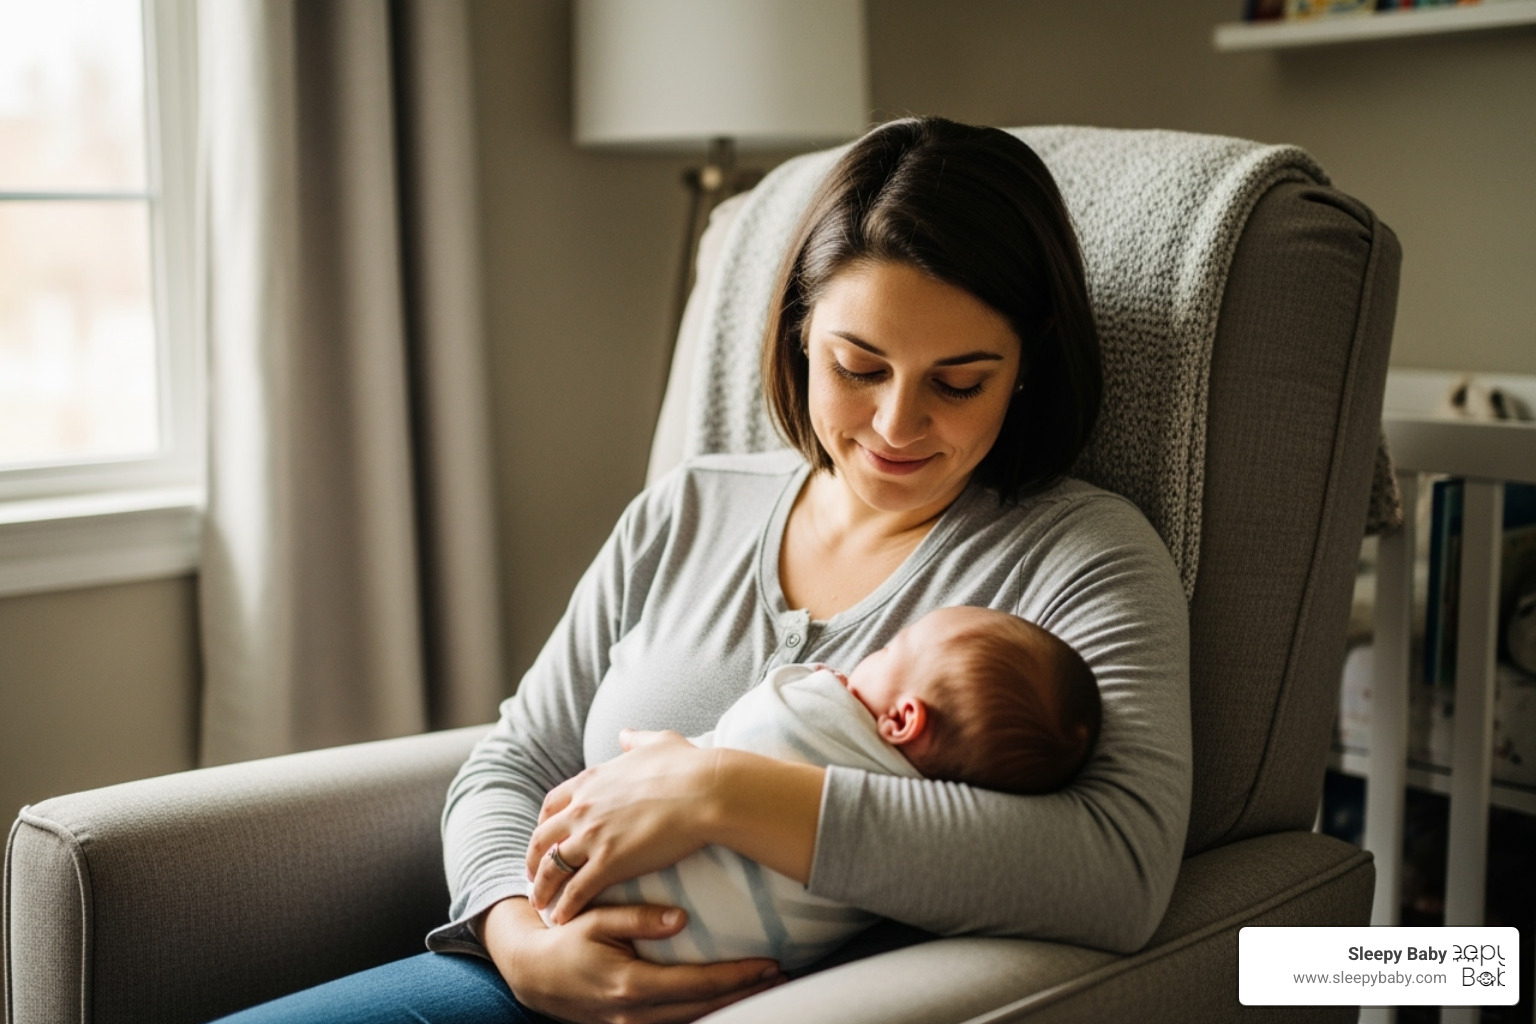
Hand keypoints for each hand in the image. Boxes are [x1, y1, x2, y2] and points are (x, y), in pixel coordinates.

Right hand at [483, 897, 782, 1023]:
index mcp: (631, 984)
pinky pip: (677, 1023)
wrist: (532, 974)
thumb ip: (639, 917)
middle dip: (746, 993)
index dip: (737, 976)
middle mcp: (636, 1013)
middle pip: (705, 1008)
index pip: (698, 984)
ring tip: (765, 987)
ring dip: (731, 1005)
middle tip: (782, 976)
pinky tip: (728, 999)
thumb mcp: (596, 919)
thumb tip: (682, 918)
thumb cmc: (565, 939)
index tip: (769, 963)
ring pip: (694, 1021)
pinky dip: (706, 1012)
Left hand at [527, 729, 713, 923]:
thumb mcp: (657, 742)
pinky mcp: (609, 862)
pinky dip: (565, 906)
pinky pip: (577, 890)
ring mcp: (593, 836)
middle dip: (534, 858)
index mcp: (592, 780)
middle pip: (544, 837)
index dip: (545, 822)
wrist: (705, 791)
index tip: (544, 836)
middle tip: (533, 875)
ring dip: (543, 888)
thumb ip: (636, 739)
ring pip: (553, 867)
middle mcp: (584, 807)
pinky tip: (561, 918)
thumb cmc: (688, 766)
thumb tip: (624, 733)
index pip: (553, 803)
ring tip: (539, 904)